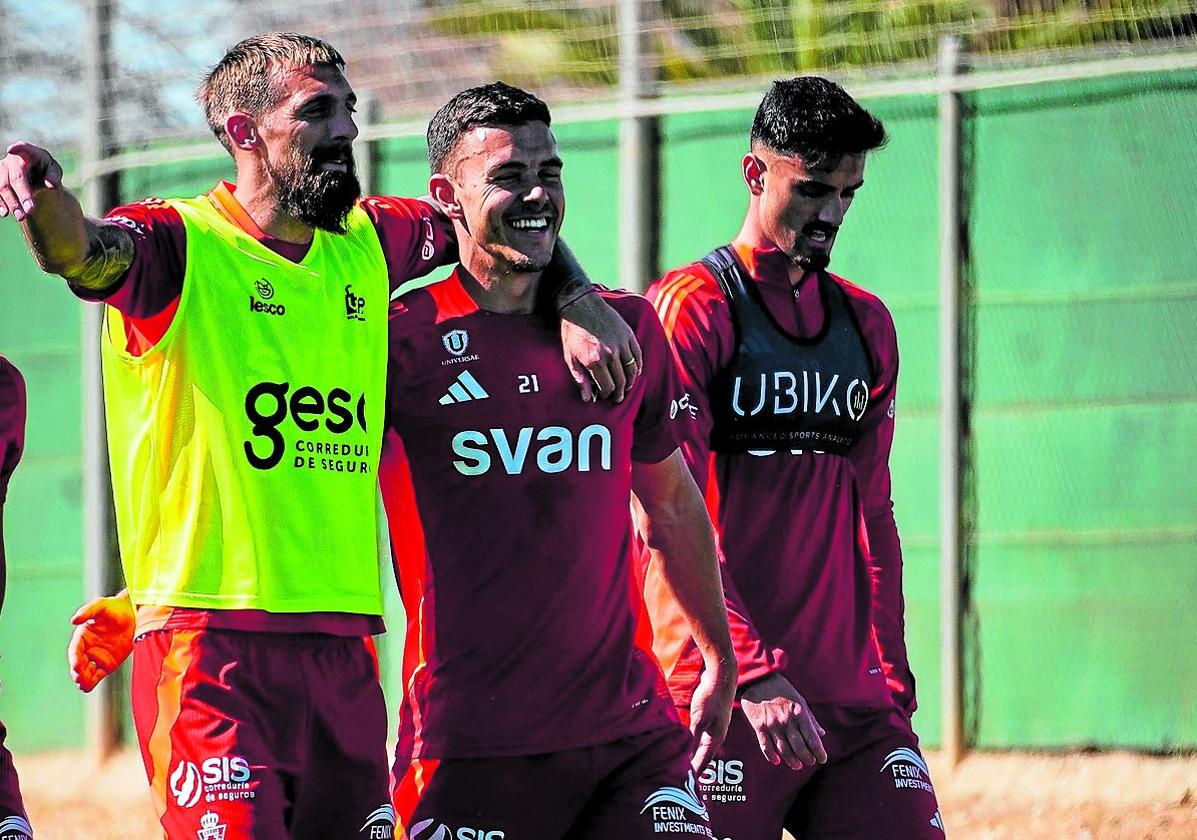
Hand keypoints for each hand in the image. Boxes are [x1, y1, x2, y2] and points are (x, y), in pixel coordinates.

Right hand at [1, 142, 62, 221]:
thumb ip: (54, 176)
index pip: (24, 148)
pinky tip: (4, 213)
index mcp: (28, 153)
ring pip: (2, 187)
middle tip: (31, 211)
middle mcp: (11, 159)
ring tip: (21, 217)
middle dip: (22, 195)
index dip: (18, 149)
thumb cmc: (45, 170)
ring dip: (11, 203)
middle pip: (15, 178)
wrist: (33, 174)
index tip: (12, 149)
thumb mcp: (54, 171)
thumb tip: (52, 184)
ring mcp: (1, 169)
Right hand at [67, 594, 135, 692]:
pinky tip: (88, 686)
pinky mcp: (107, 665)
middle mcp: (87, 649)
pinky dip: (91, 682)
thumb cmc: (114, 607)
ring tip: (83, 684)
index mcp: (82, 637)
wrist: (133, 614)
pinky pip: (96, 676)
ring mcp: (96, 658)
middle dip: (77, 671)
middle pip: (78, 664)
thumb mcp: (101, 605)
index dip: (74, 657)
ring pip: (85, 673)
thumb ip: (88, 611)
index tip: (75, 664)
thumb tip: (74, 620)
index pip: (75, 649)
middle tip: (79, 676)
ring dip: (82, 679)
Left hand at [559, 291, 642, 402]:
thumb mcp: (570, 357)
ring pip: (631, 370)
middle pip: (621, 381)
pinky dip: (637, 366)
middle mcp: (610, 354)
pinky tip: (635, 372)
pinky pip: (637, 355)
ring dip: (630, 382)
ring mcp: (621, 344)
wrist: (580, 305)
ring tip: (626, 388)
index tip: (605, 395)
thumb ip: (580, 379)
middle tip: (618, 397)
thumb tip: (587, 399)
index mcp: (595, 361)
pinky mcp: (628, 335)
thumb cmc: (572, 332)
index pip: (607, 386)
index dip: (607, 394)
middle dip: (619, 392)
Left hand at [688, 658, 735, 772]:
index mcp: (716, 738)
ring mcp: (713, 726)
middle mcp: (715, 735)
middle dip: (693, 766)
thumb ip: (692, 737)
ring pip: (700, 745)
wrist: (721, 676)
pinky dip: (691, 740)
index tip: (685, 784)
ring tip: (680, 763)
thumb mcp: (699, 718)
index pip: (703, 761)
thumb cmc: (711, 697)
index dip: (695, 772)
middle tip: (680, 777)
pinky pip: (698, 734)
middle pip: (702, 755)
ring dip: (691, 753)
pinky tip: (684, 742)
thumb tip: (685, 754)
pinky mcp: (708, 718)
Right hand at [739, 672, 827, 770]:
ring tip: (797, 765)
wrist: (758, 679)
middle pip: (800, 748)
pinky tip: (777, 761)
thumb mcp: (800, 700)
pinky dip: (771, 756)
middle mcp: (787, 721)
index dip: (819, 752)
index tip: (822, 759)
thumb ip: (811, 719)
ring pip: (784, 750)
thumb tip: (822, 734)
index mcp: (800, 714)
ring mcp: (772, 725)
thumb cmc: (782, 690)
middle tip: (810, 762)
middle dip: (807, 758)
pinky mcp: (759, 726)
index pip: (813, 739)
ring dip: (792, 761)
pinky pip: (766, 747)